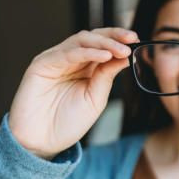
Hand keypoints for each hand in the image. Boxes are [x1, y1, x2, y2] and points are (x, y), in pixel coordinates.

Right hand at [8, 28, 138, 159]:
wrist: (42, 142)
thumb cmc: (68, 123)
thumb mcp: (96, 98)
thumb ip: (107, 76)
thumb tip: (125, 56)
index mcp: (85, 68)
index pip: (103, 45)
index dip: (119, 40)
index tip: (136, 39)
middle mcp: (70, 60)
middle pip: (93, 38)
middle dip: (114, 36)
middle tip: (131, 39)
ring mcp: (56, 60)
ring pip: (81, 41)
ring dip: (104, 43)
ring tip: (121, 50)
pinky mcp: (42, 64)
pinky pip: (67, 53)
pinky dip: (87, 52)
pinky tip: (104, 56)